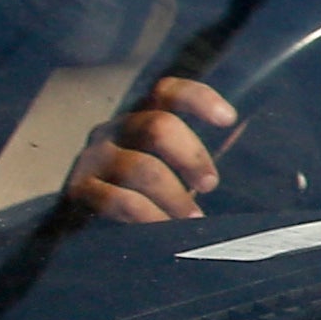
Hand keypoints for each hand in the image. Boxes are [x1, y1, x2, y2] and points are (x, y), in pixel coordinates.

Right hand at [64, 79, 236, 225]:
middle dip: (192, 156)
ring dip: (174, 196)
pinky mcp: (79, 189)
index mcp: (141, 118)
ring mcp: (93, 158)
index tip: (229, 119)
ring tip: (193, 218)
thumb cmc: (148, 192)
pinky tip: (163, 227)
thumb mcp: (172, 166)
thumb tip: (242, 140)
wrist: (89, 226)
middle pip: (158, 127)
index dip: (198, 98)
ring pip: (140, 168)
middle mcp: (114, 130)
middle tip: (209, 184)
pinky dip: (147, 215)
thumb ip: (198, 154)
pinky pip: (116, 199)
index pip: (167, 91)